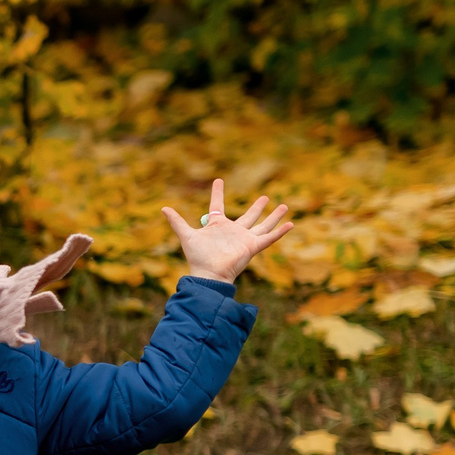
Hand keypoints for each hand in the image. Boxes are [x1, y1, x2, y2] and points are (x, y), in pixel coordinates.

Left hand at [161, 180, 292, 282]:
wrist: (209, 273)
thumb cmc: (198, 257)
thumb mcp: (186, 235)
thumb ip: (176, 222)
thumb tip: (163, 208)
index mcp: (217, 226)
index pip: (217, 206)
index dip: (217, 193)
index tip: (218, 180)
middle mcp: (233, 231)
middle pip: (249, 216)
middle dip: (258, 207)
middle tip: (266, 197)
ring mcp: (244, 239)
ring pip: (263, 225)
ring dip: (274, 216)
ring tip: (284, 206)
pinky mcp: (253, 246)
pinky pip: (269, 238)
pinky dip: (280, 232)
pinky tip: (291, 224)